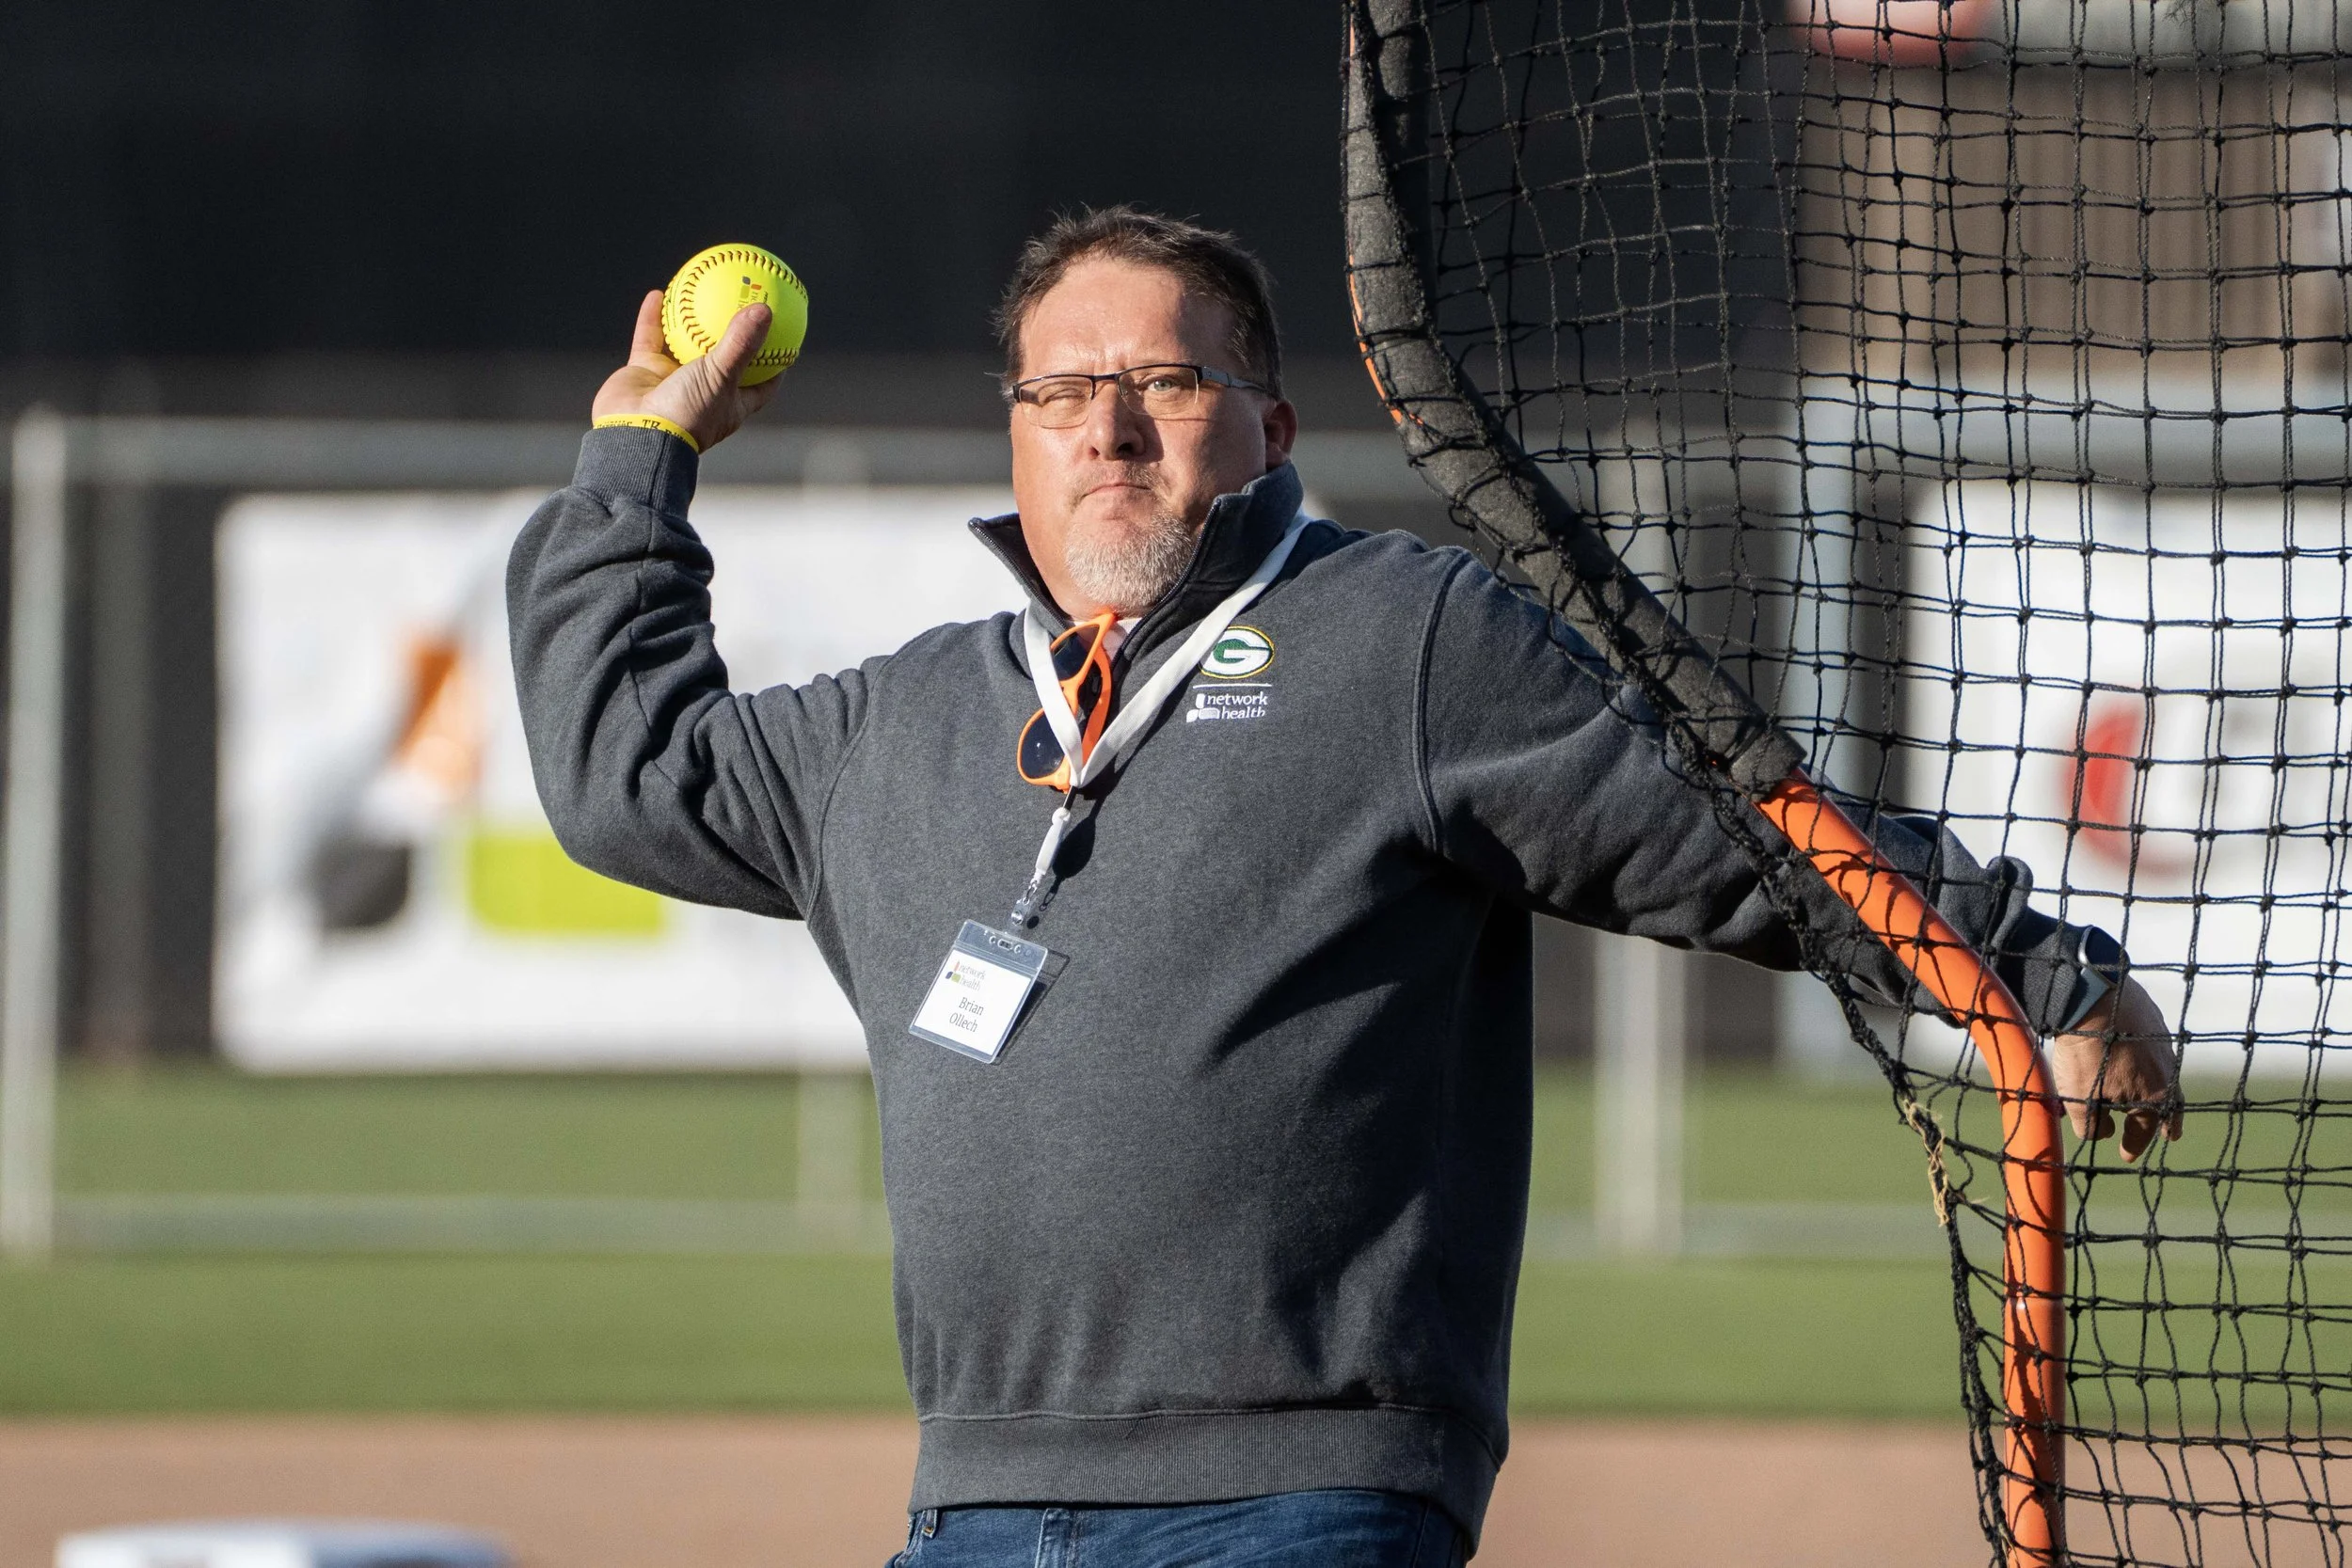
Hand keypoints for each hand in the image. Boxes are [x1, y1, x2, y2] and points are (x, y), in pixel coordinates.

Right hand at [591, 290, 778, 451]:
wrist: (635, 433)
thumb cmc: (687, 412)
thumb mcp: (721, 376)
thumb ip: (741, 343)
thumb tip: (766, 310)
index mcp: (729, 404)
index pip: (761, 385)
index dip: (775, 365)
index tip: (786, 342)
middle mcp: (702, 393)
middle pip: (722, 360)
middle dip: (731, 335)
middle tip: (743, 306)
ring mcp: (672, 382)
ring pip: (683, 344)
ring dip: (691, 321)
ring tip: (702, 292)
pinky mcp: (644, 373)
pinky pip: (649, 339)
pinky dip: (653, 317)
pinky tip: (660, 293)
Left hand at [2047, 976, 2182, 1160]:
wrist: (2094, 995)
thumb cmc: (2087, 1052)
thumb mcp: (2080, 1097)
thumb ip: (2091, 1123)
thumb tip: (2101, 1133)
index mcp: (2153, 1096)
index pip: (2144, 1130)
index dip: (2133, 1144)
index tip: (2126, 1156)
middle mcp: (2166, 1072)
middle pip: (2169, 1105)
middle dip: (2167, 1122)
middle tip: (2171, 1135)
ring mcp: (2161, 1044)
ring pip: (2163, 1075)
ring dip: (2157, 1092)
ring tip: (2157, 1100)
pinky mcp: (2151, 1019)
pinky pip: (2151, 1048)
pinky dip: (2146, 1061)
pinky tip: (2137, 1058)